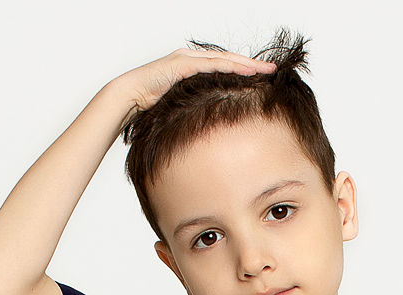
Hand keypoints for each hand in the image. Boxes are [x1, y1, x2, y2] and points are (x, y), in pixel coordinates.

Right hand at [113, 46, 276, 119]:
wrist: (129, 97)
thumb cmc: (152, 105)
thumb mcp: (181, 107)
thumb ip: (196, 109)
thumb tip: (211, 126)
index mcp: (193, 69)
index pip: (224, 67)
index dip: (243, 71)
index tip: (263, 78)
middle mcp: (192, 60)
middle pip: (228, 60)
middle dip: (251, 65)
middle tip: (272, 70)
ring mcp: (187, 60)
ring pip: (223, 59)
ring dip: (245, 64)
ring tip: (264, 70)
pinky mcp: (181, 65)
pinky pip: (211, 65)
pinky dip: (229, 67)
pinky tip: (244, 70)